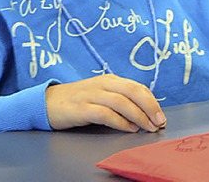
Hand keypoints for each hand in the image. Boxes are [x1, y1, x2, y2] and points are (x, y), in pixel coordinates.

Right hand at [45, 74, 166, 132]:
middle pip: (133, 91)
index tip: (161, 115)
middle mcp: (104, 84)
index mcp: (111, 80)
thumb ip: (120, 99)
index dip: (152, 101)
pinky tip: (129, 129)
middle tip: (160, 122)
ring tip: (148, 127)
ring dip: (139, 116)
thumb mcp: (101, 94)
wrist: (47, 102)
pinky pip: (106, 114)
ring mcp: (92, 95)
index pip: (138, 87)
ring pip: (122, 102)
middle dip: (150, 107)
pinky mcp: (82, 108)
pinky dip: (120, 122)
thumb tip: (143, 112)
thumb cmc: (79, 100)